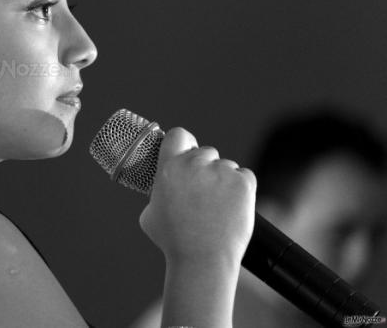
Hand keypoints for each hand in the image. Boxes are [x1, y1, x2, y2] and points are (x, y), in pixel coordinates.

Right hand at [138, 127, 256, 266]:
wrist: (202, 260)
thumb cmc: (173, 241)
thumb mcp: (149, 214)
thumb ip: (157, 193)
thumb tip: (162, 189)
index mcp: (169, 168)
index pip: (178, 135)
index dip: (184, 142)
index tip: (187, 151)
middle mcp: (194, 164)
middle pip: (206, 152)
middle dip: (206, 168)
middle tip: (204, 191)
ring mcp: (221, 172)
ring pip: (226, 166)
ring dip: (223, 180)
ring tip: (218, 207)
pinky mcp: (243, 183)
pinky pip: (244, 176)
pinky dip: (241, 189)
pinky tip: (232, 206)